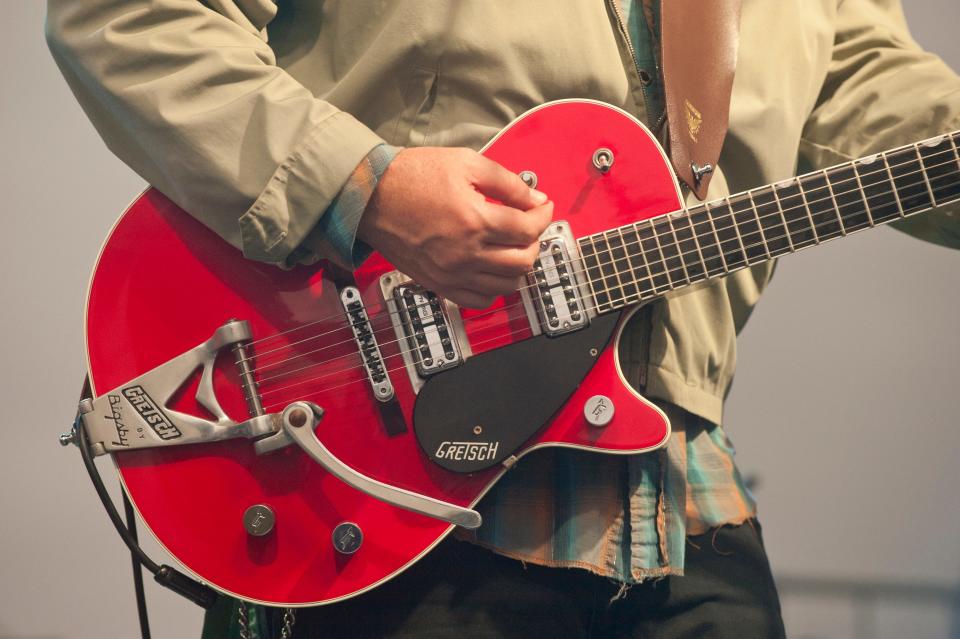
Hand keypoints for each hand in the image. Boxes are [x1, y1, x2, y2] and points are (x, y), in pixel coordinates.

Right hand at [357, 147, 552, 307]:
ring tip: (515, 247)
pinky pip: (479, 301)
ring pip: (506, 286)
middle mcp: (465, 254)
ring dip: (519, 267)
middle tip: (530, 226)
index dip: (543, 215)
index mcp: (474, 221)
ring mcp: (451, 273)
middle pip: (523, 261)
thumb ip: (507, 183)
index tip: (542, 207)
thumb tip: (535, 198)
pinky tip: (493, 270)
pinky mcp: (439, 283)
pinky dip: (494, 289)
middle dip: (535, 242)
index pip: (528, 229)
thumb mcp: (466, 163)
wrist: (371, 196)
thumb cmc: (412, 176)